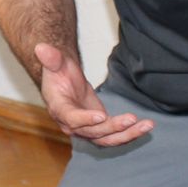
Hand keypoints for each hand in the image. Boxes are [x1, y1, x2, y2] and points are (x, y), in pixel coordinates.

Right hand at [34, 43, 153, 145]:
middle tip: (131, 118)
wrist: (64, 81)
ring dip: (127, 134)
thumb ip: (50, 58)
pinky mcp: (99, 129)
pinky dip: (130, 132)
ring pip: (107, 138)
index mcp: (60, 109)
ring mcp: (86, 129)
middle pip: (93, 132)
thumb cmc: (59, 72)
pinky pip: (115, 135)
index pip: (72, 118)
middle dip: (113, 127)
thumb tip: (40, 47)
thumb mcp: (55, 62)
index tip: (101, 116)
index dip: (86, 119)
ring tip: (147, 125)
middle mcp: (72, 125)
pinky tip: (146, 126)